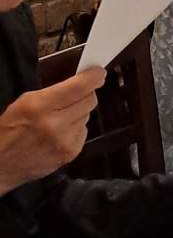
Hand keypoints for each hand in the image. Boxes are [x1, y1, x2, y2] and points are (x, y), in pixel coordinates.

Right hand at [0, 70, 103, 193]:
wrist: (1, 164)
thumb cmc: (8, 131)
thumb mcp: (23, 102)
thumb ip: (52, 92)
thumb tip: (79, 83)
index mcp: (39, 107)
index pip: (79, 87)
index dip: (93, 77)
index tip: (98, 73)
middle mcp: (55, 124)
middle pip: (90, 100)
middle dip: (85, 94)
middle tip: (75, 94)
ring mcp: (65, 141)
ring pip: (88, 116)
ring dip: (79, 112)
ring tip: (59, 117)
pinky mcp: (71, 153)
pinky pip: (84, 131)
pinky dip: (76, 128)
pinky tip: (60, 131)